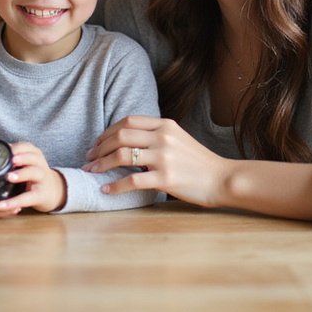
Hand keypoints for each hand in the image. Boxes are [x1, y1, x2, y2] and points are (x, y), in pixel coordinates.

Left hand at [0, 142, 65, 213]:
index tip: (6, 148)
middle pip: (34, 158)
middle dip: (23, 157)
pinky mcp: (40, 196)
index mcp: (35, 156)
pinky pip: (27, 198)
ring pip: (35, 173)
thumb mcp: (28, 164)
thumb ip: (14, 160)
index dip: (17, 148)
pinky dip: (14, 202)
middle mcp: (40, 166)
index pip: (27, 147)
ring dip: (22, 174)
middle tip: (11, 160)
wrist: (54, 192)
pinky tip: (2, 205)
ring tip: (9, 177)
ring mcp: (42, 180)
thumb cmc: (35, 176)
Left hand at [83, 115, 230, 207]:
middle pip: (120, 136)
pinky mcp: (165, 178)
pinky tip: (106, 190)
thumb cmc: (199, 162)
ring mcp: (164, 157)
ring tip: (92, 172)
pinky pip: (132, 181)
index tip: (97, 143)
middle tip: (89, 158)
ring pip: (122, 155)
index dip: (107, 132)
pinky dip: (115, 186)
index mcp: (165, 125)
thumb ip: (157, 135)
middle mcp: (163, 137)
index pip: (127, 121)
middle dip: (99, 147)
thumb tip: (129, 140)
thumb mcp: (179, 139)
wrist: (222, 178)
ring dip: (102, 164)